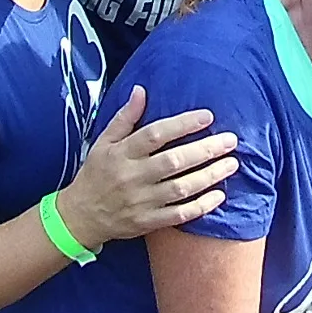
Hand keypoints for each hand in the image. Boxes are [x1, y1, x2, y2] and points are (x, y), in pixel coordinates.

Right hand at [54, 86, 239, 248]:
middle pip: (173, 161)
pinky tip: (219, 196)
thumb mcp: (103, 142)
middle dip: (205, 150)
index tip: (208, 116)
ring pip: (181, 188)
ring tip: (231, 164)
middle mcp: (133, 176)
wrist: (80, 217)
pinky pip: (179, 215)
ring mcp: (141, 202)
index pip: (155, 135)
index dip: (182, 124)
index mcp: (122, 153)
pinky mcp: (148, 222)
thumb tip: (142, 90)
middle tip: (230, 140)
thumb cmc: (95, 173)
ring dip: (209, 176)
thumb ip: (125, 117)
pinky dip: (201, 206)